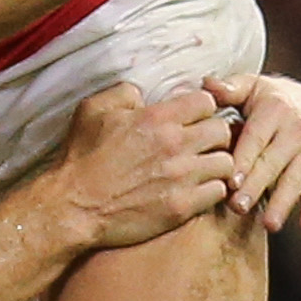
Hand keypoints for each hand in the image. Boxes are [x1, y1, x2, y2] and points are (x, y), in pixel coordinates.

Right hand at [50, 85, 237, 249]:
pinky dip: (211, 190)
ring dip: (217, 163)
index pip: (207, 101)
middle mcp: (175, 145)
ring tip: (203, 168)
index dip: (201, 108)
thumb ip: (124, 93)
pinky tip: (197, 190)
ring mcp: (181, 177)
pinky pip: (217, 192)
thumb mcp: (93, 110)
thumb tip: (144, 95)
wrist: (73, 207)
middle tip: (202, 144)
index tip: (193, 119)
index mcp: (156, 118)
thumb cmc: (81, 158)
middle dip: (214, 135)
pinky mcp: (181, 207)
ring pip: (226, 163)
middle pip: (223, 130)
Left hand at [207, 71, 300, 231]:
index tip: (230, 181)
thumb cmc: (266, 98)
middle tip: (239, 208)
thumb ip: (228, 88)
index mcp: (275, 109)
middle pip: (274, 162)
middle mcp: (298, 129)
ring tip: (270, 224)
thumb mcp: (249, 86)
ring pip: (296, 179)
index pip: (256, 138)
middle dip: (257, 187)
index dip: (244, 160)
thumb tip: (207, 84)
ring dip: (284, 203)